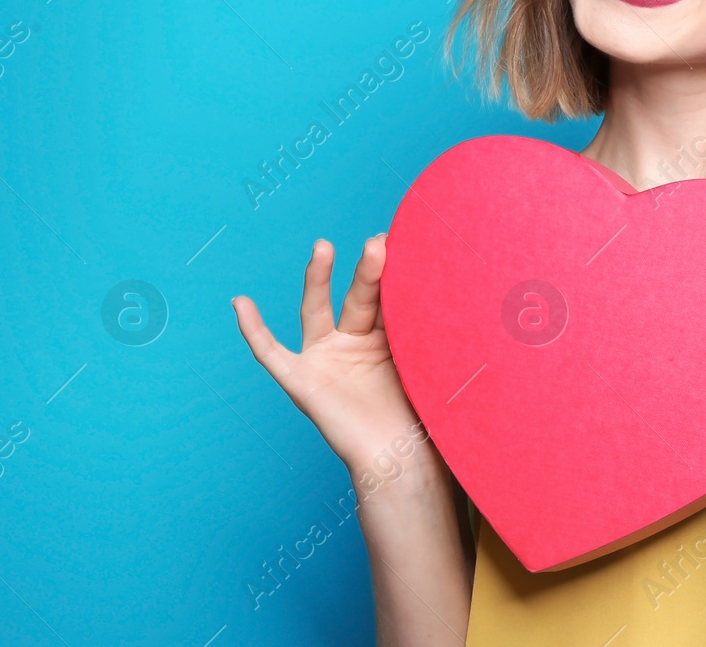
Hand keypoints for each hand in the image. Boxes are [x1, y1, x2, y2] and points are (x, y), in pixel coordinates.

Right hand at [232, 235, 439, 479]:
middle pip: (359, 298)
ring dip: (318, 277)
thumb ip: (430, 332)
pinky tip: (240, 303)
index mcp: (388, 336)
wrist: (400, 462)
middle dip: (369, 270)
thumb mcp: (429, 365)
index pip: (390, 297)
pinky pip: (271, 353)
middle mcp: (354, 342)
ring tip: (324, 246)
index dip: (397, 273)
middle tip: (380, 242)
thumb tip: (464, 290)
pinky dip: (253, 329)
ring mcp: (326, 358)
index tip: (412, 242)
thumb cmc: (423, 418)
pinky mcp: (302, 381)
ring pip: (317, 309)